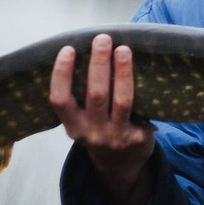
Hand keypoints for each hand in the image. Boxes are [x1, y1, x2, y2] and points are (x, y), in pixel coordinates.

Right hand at [50, 33, 155, 204]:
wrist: (121, 166)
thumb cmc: (99, 131)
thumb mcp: (82, 121)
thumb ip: (80, 97)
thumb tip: (86, 50)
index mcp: (72, 126)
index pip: (60, 100)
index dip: (62, 74)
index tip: (68, 49)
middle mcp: (92, 134)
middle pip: (95, 95)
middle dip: (98, 63)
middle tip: (102, 39)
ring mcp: (116, 137)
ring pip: (121, 100)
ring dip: (122, 72)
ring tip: (123, 49)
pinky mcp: (138, 138)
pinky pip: (141, 108)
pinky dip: (140, 87)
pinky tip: (143, 68)